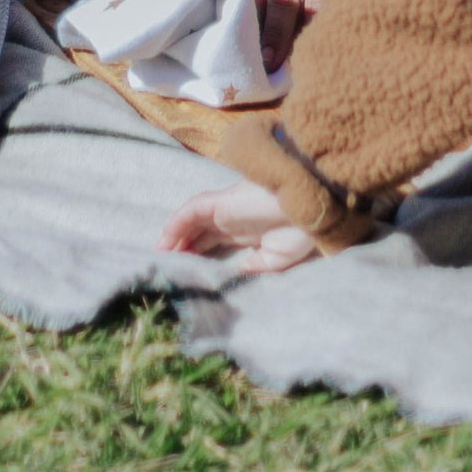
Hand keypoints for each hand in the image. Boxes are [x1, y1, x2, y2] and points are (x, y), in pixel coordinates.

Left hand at [161, 177, 316, 273]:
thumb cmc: (302, 230)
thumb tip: (235, 272)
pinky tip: (165, 239)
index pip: (214, 241)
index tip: (183, 270)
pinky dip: (177, 222)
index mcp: (246, 230)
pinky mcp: (223, 200)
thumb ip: (255, 265)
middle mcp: (232, 218)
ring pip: (191, 220)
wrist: (313, 205)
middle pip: (198, 232)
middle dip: (181, 247)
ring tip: (159, 254)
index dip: (197, 254)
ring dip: (174, 236)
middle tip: (164, 265)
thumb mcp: (278, 257)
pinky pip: (192, 209)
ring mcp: (226, 208)